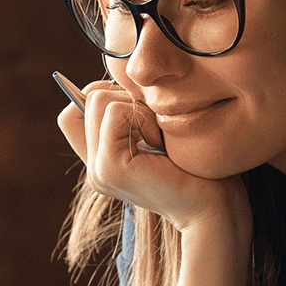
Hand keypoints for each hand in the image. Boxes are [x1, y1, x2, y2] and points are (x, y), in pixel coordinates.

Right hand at [56, 80, 239, 232]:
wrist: (213, 207)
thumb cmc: (199, 168)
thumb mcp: (159, 132)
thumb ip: (133, 115)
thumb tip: (120, 78)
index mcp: (103, 163)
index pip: (73, 114)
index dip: (103, 96)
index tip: (139, 110)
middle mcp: (94, 168)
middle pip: (88, 97)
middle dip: (127, 98)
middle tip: (154, 127)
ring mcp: (98, 170)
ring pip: (98, 100)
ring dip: (137, 108)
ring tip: (158, 137)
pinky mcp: (109, 167)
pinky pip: (115, 112)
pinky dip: (143, 118)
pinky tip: (160, 144)